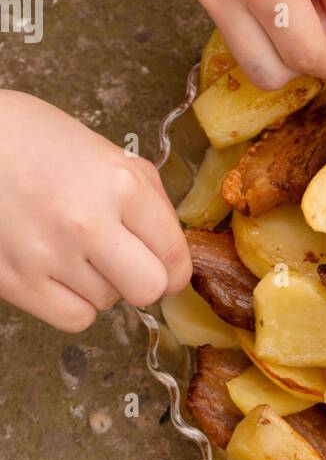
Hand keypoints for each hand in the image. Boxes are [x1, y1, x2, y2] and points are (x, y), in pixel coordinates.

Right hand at [0, 91, 190, 331]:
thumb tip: (172, 249)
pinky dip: (73, 303)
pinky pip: (73, 318)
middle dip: (144, 281)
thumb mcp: (109, 154)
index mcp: (120, 184)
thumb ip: (148, 200)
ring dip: (101, 284)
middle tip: (128, 265)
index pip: (174, 254)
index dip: (175, 268)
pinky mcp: (15, 280)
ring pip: (108, 303)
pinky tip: (60, 272)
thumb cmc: (38, 141)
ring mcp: (48, 254)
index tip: (168, 267)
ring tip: (75, 248)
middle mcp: (87, 222)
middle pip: (148, 290)